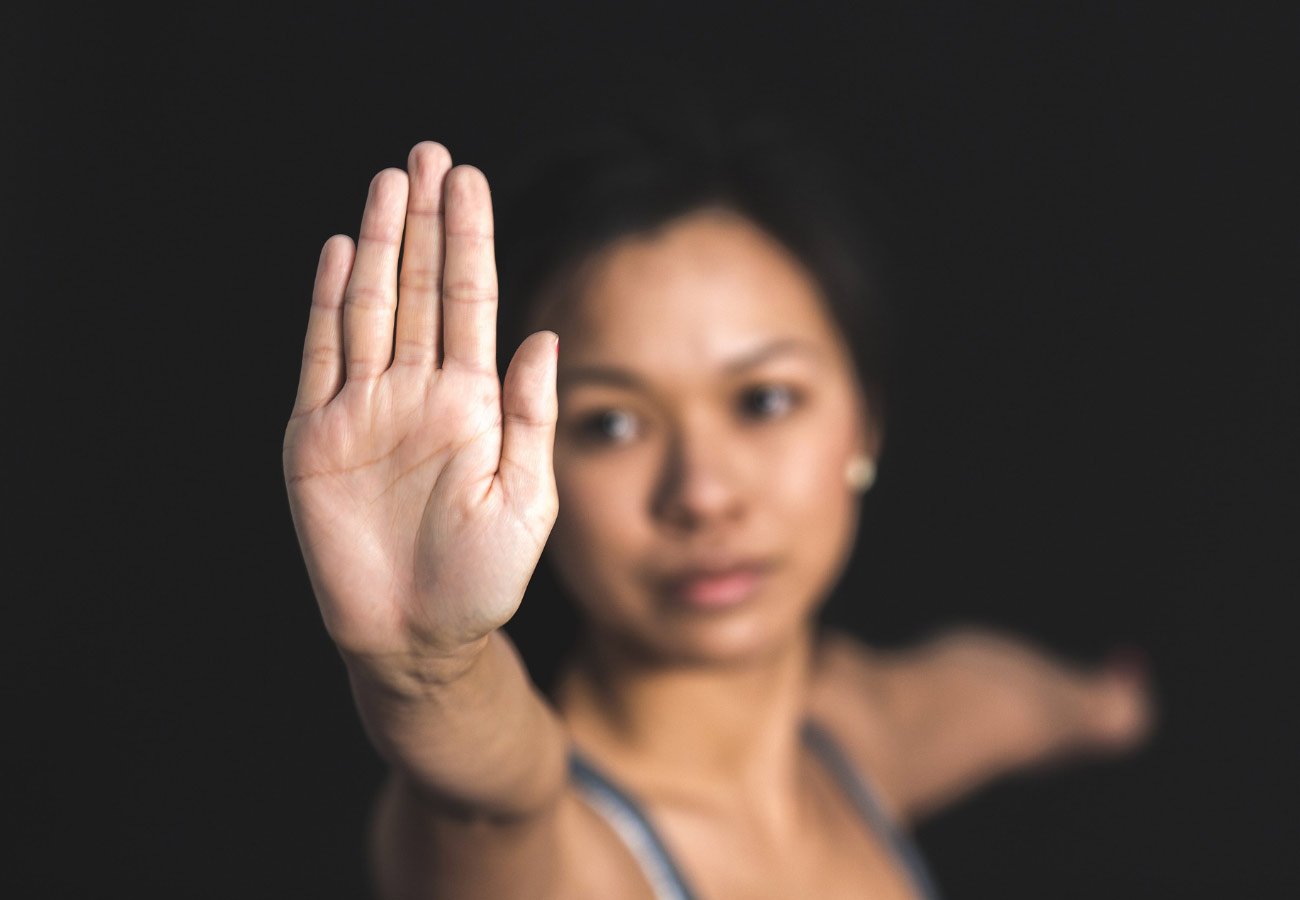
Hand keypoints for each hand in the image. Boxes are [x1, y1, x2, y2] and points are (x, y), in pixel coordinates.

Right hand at [282, 143, 558, 677]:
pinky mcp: (316, 438)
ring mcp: (365, 410)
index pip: (470, 302)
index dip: (467, 241)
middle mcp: (418, 393)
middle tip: (429, 154)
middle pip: (419, 288)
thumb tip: (544, 338)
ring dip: (375, 244)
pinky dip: (324, 306)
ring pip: (369, 307)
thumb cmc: (482, 580)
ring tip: (388, 181)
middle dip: (424, 221)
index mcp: (473, 403)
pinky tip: (335, 253)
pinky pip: (319, 359)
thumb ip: (533, 419)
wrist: (415, 638)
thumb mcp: (526, 501)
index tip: (467, 181)